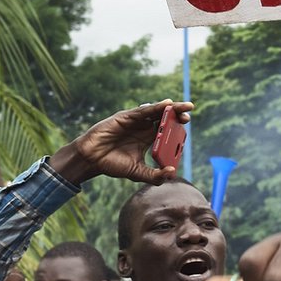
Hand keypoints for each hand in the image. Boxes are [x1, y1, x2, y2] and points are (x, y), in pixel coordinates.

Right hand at [50, 100, 190, 186]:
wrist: (92, 159)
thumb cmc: (113, 165)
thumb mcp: (137, 172)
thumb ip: (154, 175)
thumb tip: (172, 173)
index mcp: (149, 140)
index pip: (168, 132)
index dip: (178, 130)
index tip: (187, 133)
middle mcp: (144, 128)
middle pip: (166, 119)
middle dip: (178, 116)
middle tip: (188, 118)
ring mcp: (136, 122)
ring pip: (157, 112)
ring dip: (172, 108)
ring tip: (185, 108)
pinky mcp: (126, 117)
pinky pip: (144, 110)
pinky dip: (156, 107)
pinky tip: (167, 105)